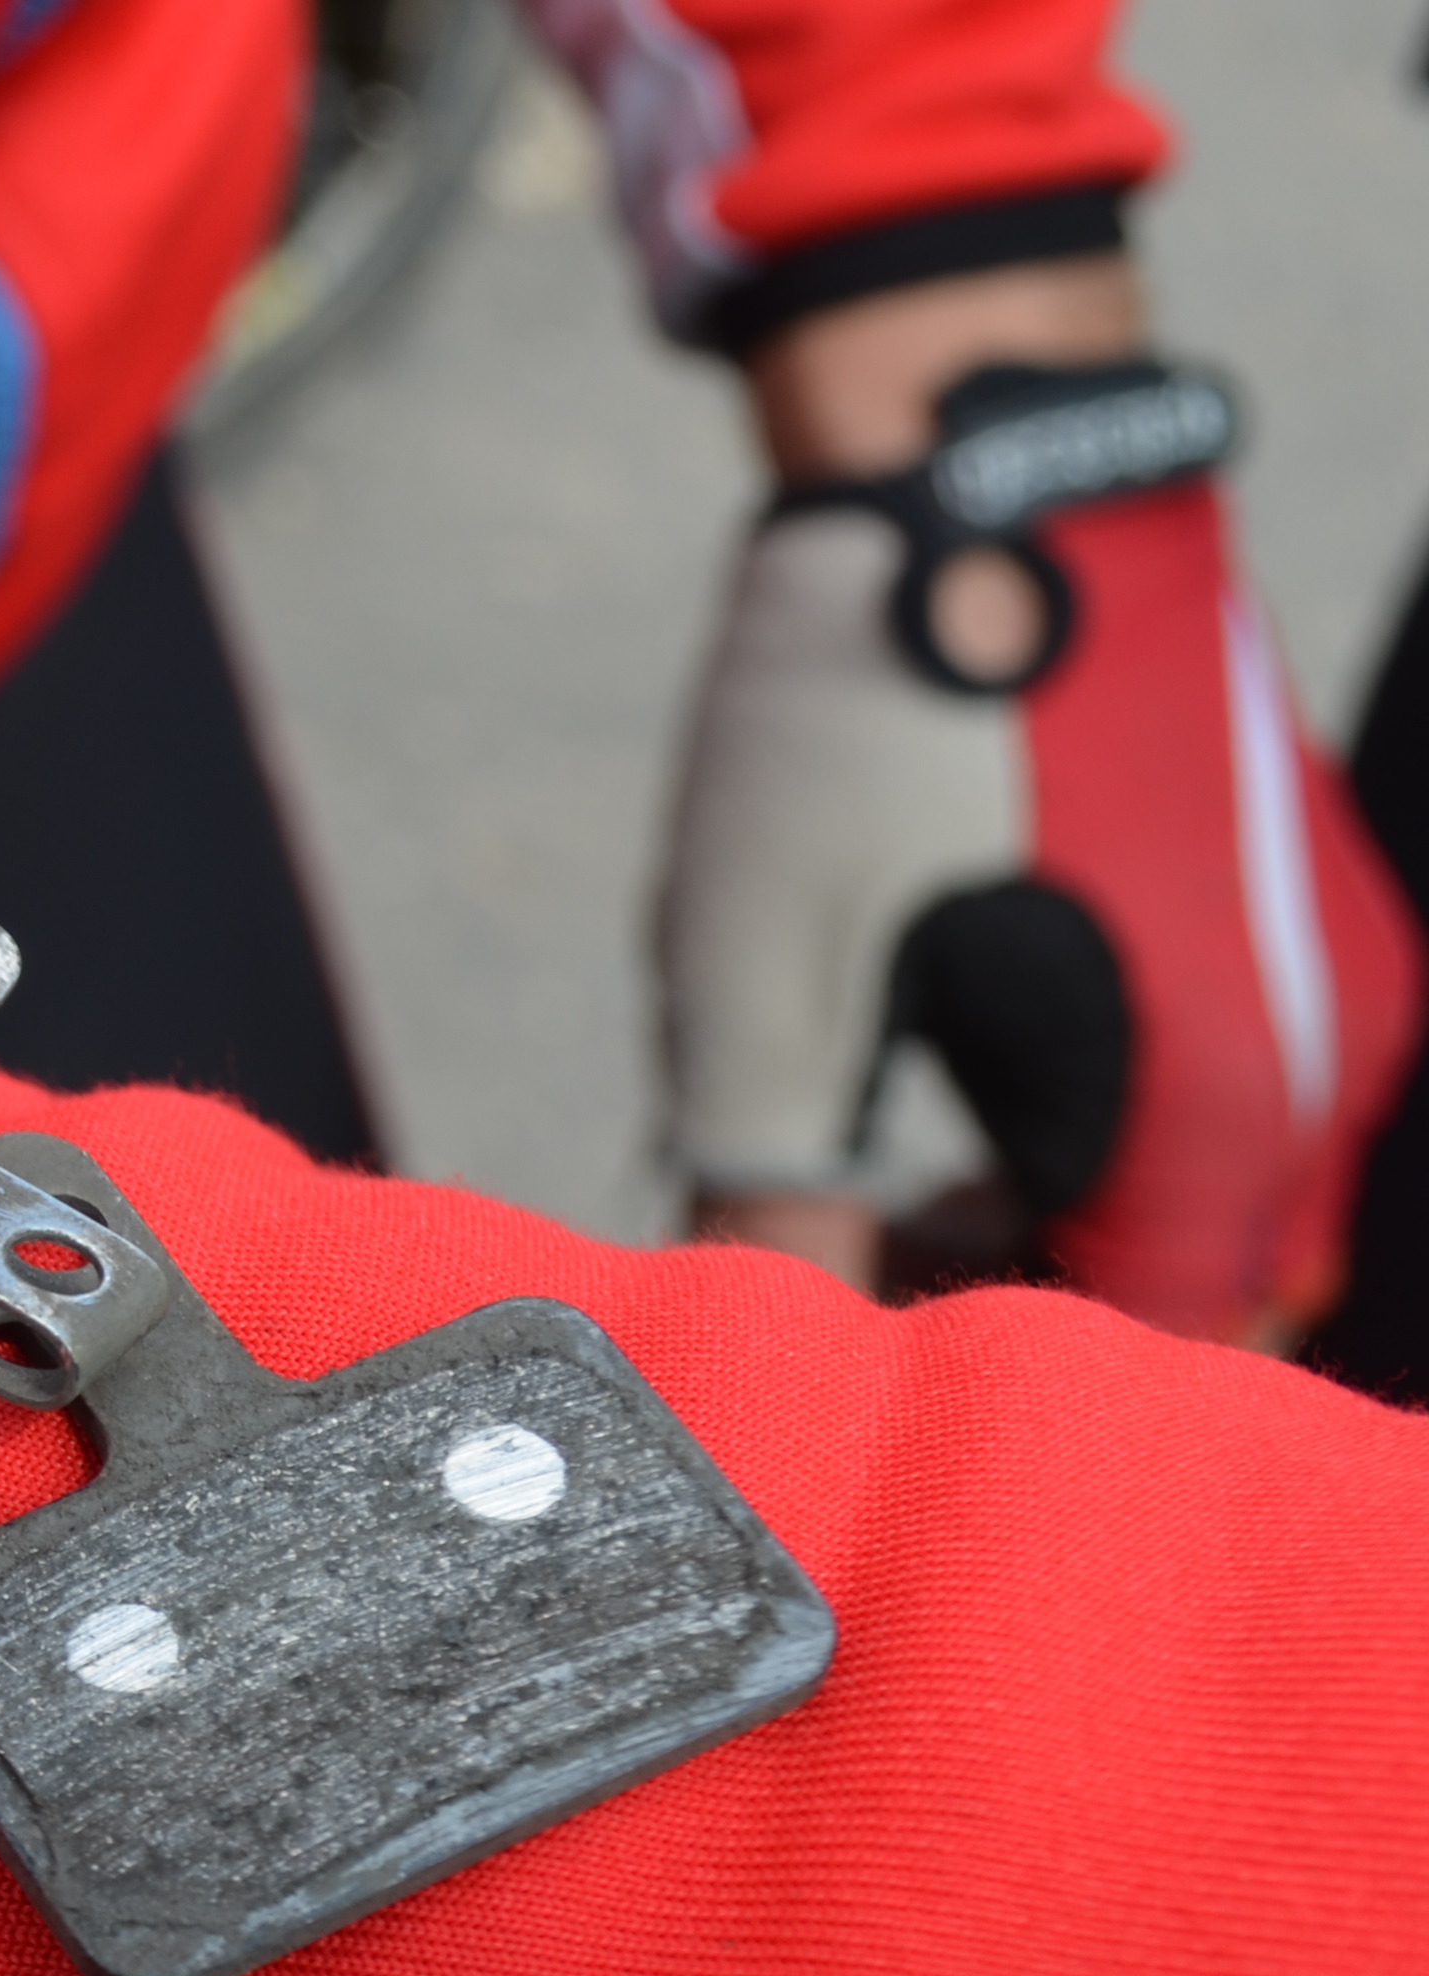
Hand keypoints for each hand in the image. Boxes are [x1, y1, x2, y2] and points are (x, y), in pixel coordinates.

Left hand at [658, 269, 1421, 1343]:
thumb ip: (780, 1208)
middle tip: (870, 1260)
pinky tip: (967, 1068)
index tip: (870, 1352)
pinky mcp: (1297, 917)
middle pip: (1197, 1296)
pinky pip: (1230, 1092)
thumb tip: (757, 1369)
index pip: (1156, 1363)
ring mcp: (1330, 983)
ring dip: (1065, 1221)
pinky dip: (1107, 1127)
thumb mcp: (768, 993)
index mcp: (1211, 1110)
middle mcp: (1317, 1064)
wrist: (985, 479)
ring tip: (896, 1172)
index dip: (1004, 1384)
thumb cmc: (877, 728)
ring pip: (1215, 1201)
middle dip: (1036, 1310)